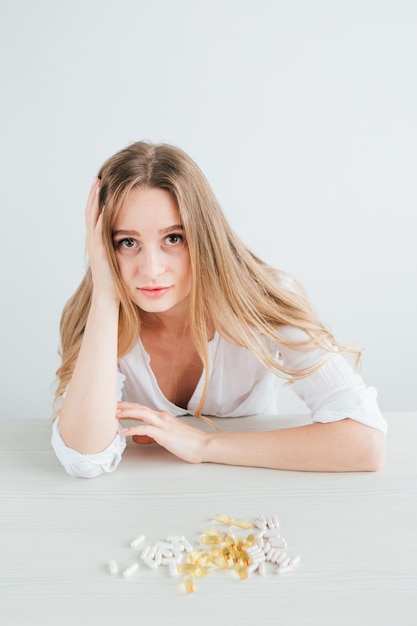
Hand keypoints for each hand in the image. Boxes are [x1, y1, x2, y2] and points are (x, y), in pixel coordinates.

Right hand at [85, 179, 118, 301]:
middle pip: (91, 211)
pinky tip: (108, 204)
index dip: (98, 199)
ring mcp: (94, 245)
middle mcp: (93, 241)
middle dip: (94, 194)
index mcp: (97, 241)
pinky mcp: (99, 251)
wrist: (109, 298)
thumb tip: (133, 238)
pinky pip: (100, 229)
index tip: (103, 183)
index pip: (95, 215)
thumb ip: (123, 246)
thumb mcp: (120, 258)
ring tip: (100, 183)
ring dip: (96, 200)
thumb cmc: (117, 281)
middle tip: (99, 177)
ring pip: (92, 217)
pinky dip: (102, 216)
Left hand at [116, 402, 208, 463]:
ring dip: (126, 412)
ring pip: (141, 414)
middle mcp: (161, 417)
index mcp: (162, 417)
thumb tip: (137, 436)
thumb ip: (151, 434)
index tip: (115, 407)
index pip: (141, 409)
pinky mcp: (164, 434)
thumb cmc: (188, 442)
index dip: (127, 407)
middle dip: (123, 406)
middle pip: (138, 407)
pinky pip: (146, 429)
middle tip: (108, 406)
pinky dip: (133, 429)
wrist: (203, 445)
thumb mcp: (166, 436)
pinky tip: (124, 432)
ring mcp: (163, 424)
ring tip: (113, 414)